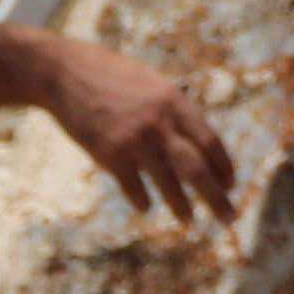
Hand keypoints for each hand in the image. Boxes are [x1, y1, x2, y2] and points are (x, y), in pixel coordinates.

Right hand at [33, 38, 238, 225]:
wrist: (64, 73)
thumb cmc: (110, 76)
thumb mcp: (151, 85)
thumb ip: (174, 112)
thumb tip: (196, 142)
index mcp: (175, 102)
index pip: (210, 142)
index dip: (223, 167)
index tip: (230, 184)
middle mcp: (159, 123)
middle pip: (197, 169)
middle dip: (217, 198)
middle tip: (230, 218)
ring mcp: (134, 140)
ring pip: (168, 184)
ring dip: (182, 206)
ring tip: (189, 221)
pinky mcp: (109, 154)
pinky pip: (133, 188)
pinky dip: (142, 200)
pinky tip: (146, 207)